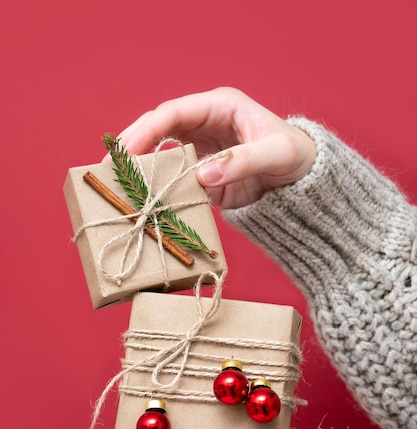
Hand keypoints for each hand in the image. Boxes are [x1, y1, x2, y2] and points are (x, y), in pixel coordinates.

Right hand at [116, 87, 315, 208]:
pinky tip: (143, 201)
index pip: (174, 112)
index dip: (147, 129)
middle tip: (107, 167)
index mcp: (219, 107)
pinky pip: (174, 181)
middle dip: (132, 146)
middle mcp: (204, 125)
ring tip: (116, 184)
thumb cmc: (294, 155)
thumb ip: (241, 162)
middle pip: (158, 130)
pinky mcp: (202, 176)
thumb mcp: (274, 154)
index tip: (128, 150)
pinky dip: (158, 190)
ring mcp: (200, 151)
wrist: (303, 179)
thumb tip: (200, 177)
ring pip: (160, 155)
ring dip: (140, 169)